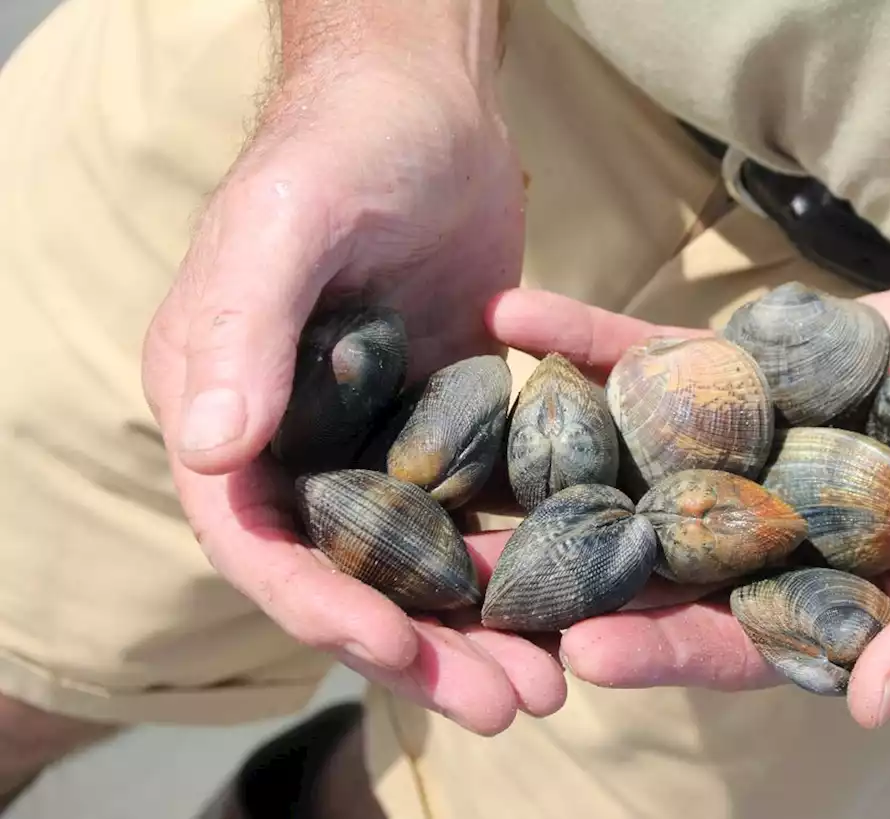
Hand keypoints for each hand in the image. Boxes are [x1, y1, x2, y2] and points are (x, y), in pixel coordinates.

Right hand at [140, 2, 566, 734]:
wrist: (428, 107)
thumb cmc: (342, 144)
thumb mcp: (286, 221)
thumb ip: (241, 327)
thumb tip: (206, 451)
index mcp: (224, 408)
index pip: (256, 538)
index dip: (319, 604)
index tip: (395, 649)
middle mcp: (292, 442)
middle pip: (348, 574)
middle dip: (420, 649)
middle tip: (505, 706)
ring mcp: (373, 440)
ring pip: (420, 562)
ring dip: (479, 627)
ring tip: (550, 686)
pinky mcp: (444, 428)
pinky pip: (478, 511)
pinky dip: (518, 563)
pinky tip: (578, 603)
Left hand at [483, 278, 889, 727]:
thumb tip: (872, 704)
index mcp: (815, 599)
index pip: (724, 637)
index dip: (658, 647)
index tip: (582, 651)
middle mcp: (760, 535)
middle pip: (646, 558)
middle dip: (555, 564)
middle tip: (462, 567)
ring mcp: (739, 452)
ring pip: (627, 454)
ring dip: (540, 443)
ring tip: (445, 430)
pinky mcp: (737, 375)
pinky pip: (654, 360)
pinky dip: (590, 340)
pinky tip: (514, 317)